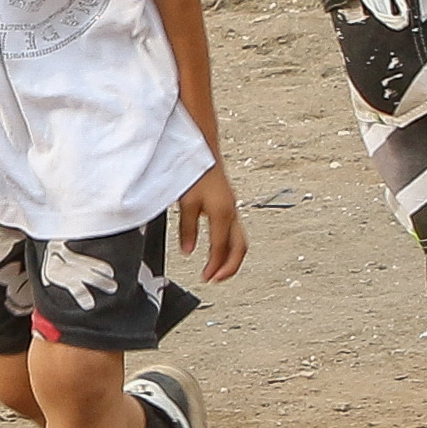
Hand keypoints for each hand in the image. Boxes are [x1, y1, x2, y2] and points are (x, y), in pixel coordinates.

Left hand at [173, 162, 247, 284]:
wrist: (203, 148)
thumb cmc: (195, 171)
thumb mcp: (186, 202)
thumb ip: (187, 228)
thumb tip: (188, 250)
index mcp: (222, 213)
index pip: (221, 248)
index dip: (215, 266)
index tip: (206, 278)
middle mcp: (231, 212)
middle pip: (239, 248)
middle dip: (229, 267)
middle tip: (216, 279)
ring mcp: (232, 208)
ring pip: (239, 240)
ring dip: (231, 258)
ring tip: (218, 269)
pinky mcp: (228, 204)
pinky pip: (234, 231)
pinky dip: (229, 245)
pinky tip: (218, 249)